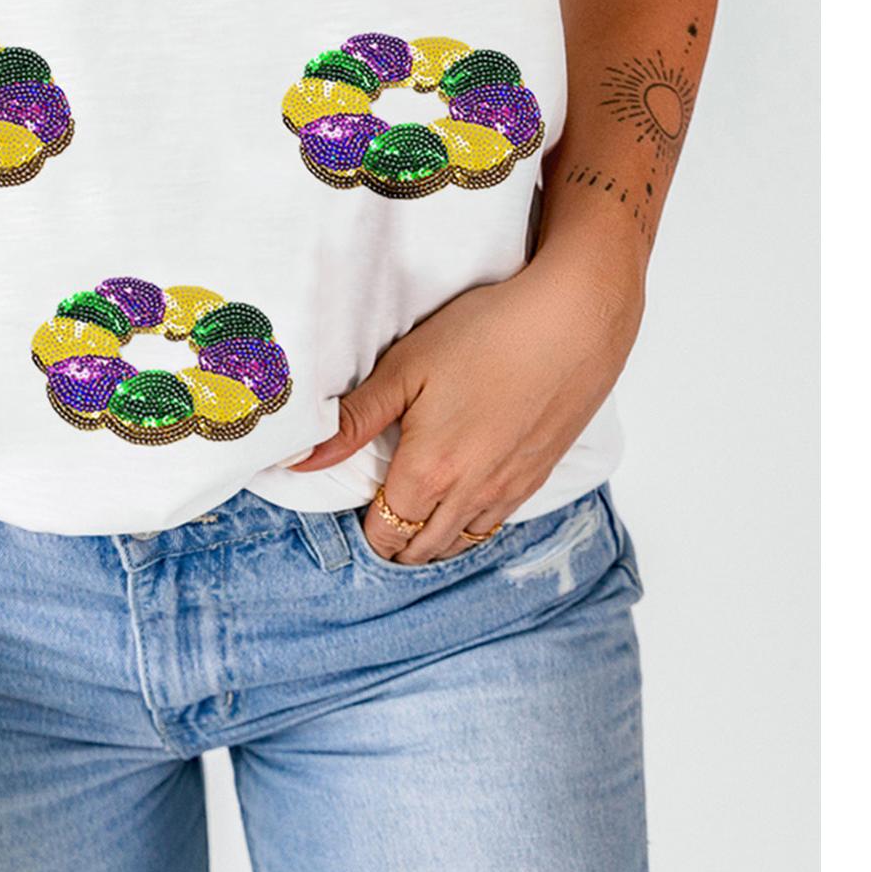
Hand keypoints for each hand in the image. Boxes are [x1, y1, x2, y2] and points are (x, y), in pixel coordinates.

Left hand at [293, 243, 642, 563]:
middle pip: (423, 549)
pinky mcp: (539, 476)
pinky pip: (496, 525)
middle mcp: (471, 494)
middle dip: (395, 544)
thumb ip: (352, 422)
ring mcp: (509, 490)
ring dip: (433, 542)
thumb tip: (297, 461)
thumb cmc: (485, 335)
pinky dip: (470, 528)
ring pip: (462, 544)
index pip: (385, 532)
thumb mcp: (405, 369)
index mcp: (430, 472)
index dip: (365, 531)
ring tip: (413, 521)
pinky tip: (461, 507)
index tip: (354, 513)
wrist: (573, 322)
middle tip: (376, 521)